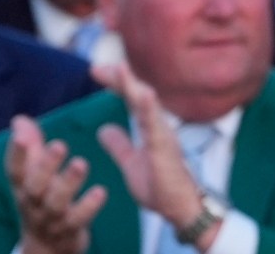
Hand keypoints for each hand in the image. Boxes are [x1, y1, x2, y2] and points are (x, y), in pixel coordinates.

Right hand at [5, 115, 105, 253]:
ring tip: (81, 163)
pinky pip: (78, 220)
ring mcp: (51, 219)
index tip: (19, 135)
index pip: (15, 171)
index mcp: (24, 188)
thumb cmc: (41, 202)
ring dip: (68, 184)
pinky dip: (89, 207)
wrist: (47, 247)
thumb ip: (31, 148)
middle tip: (59, 144)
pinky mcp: (70, 230)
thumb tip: (19, 120)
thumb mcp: (32, 177)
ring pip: (56, 203)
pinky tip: (101, 191)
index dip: (16, 154)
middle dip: (45, 166)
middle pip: (34, 187)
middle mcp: (34, 203)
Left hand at [93, 66, 211, 241]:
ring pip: (147, 106)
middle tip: (97, 67)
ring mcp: (162, 135)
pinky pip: (156, 126)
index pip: (131, 98)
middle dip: (119, 79)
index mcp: (149, 128)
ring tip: (120, 69)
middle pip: (138, 95)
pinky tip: (144, 95)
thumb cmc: (160, 186)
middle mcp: (157, 126)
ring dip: (133, 87)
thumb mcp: (131, 163)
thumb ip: (119, 145)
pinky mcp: (165, 149)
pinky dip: (150, 108)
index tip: (97, 70)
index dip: (116, 83)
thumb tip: (103, 129)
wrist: (178, 208)